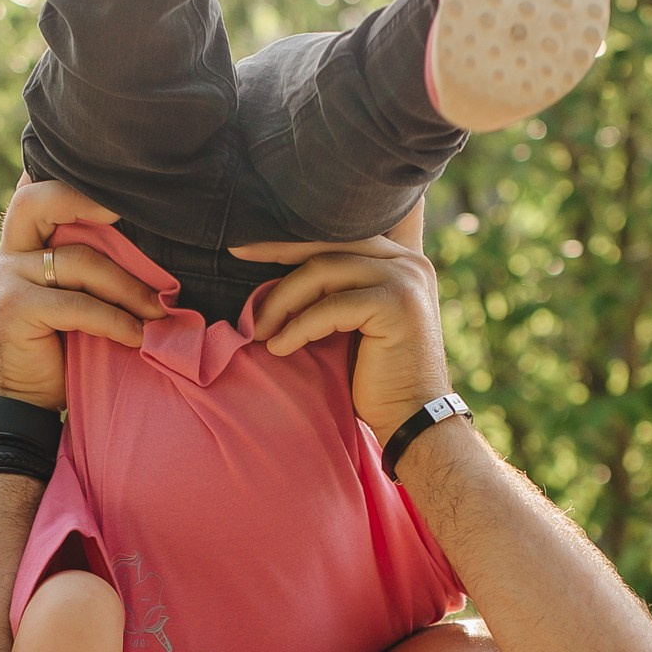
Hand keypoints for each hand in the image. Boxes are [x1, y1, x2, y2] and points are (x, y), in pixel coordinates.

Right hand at [0, 180, 164, 405]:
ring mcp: (7, 278)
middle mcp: (9, 253)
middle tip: (139, 210)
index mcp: (22, 243)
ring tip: (160, 310)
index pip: (37, 191)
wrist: (20, 404)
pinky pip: (78, 304)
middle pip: (39, 202)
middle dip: (86, 198)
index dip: (68, 177)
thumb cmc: (57, 349)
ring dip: (129, 286)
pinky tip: (138, 336)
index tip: (118, 178)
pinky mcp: (15, 308)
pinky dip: (115, 320)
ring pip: (79, 261)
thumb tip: (156, 247)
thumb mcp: (73, 299)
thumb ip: (89, 268)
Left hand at [231, 231, 452, 446]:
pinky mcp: (396, 305)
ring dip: (283, 299)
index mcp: (399, 259)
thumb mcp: (354, 322)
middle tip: (238, 253)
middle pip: (329, 240)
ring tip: (260, 328)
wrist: (413, 421)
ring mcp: (405, 279)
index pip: (342, 231)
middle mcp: (407, 261)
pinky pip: (331, 306)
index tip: (252, 242)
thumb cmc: (376, 377)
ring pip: (324, 268)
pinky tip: (279, 347)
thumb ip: (335, 289)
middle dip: (279, 248)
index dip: (296, 233)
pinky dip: (299, 327)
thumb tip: (276, 270)